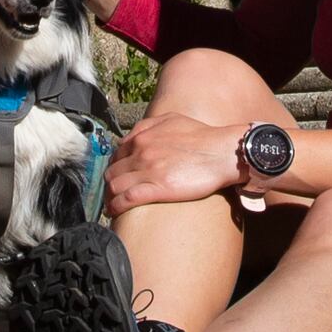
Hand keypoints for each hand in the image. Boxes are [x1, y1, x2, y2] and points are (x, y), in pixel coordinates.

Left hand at [101, 111, 242, 214]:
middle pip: (112, 172)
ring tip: (112, 206)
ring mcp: (148, 170)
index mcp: (142, 137)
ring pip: (115, 186)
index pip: (116, 156)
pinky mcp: (158, 188)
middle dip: (110, 184)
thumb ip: (148, 126)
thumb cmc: (202, 136)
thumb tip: (132, 138)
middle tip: (114, 195)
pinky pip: (127, 199)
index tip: (118, 178)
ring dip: (110, 197)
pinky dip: (117, 206)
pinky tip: (115, 211)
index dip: (115, 169)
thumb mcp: (172, 120)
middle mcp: (141, 152)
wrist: (222, 152)